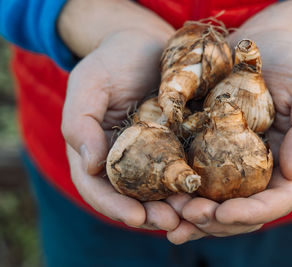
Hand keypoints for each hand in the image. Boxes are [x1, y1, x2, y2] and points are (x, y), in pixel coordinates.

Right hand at [61, 26, 183, 229]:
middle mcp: (125, 158)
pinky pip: (185, 167)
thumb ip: (80, 122)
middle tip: (173, 224)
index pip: (98, 187)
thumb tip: (88, 165)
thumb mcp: (89, 83)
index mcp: (97, 150)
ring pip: (162, 188)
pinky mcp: (178, 143)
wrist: (148, 44)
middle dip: (152, 214)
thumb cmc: (113, 60)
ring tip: (195, 215)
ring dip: (178, 206)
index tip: (136, 217)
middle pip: (134, 196)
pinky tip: (208, 192)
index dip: (115, 206)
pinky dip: (194, 184)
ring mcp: (153, 153)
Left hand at [166, 7, 291, 242]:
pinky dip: (180, 192)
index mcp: (291, 164)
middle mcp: (262, 171)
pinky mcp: (211, 149)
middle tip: (187, 216)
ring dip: (192, 214)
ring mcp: (236, 163)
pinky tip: (161, 198)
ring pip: (215, 202)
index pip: (277, 201)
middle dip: (215, 220)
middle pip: (242, 210)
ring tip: (168, 214)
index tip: (224, 213)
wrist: (265, 45)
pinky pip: (195, 177)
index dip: (251, 213)